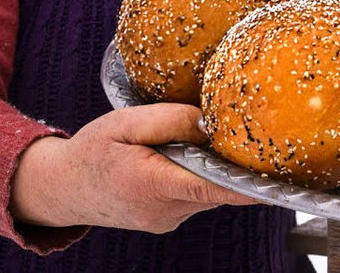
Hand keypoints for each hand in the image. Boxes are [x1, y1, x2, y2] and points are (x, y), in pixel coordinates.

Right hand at [10, 103, 256, 232]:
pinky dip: (196, 177)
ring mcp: (167, 220)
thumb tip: (212, 123)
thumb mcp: (126, 122)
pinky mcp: (167, 220)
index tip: (278, 178)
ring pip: (208, 190)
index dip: (249, 184)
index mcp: (152, 184)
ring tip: (183, 144)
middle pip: (216, 185)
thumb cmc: (92, 150)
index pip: (213, 188)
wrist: (61, 188)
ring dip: (206, 168)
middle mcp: (164, 210)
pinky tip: (177, 159)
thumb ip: (171, 119)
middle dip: (225, 160)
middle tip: (224, 130)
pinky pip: (196, 196)